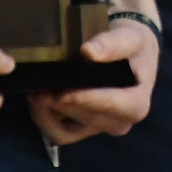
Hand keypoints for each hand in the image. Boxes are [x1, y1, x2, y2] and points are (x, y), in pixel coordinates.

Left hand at [30, 13, 158, 144]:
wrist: (131, 54)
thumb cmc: (134, 46)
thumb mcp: (130, 38)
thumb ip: (114, 43)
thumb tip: (89, 52)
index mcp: (137, 103)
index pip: (112, 106)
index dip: (86, 100)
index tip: (63, 91)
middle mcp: (120, 122)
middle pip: (85, 118)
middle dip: (61, 104)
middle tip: (38, 86)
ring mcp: (100, 129)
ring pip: (67, 132)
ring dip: (47, 114)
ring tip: (34, 92)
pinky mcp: (82, 130)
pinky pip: (57, 134)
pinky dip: (43, 120)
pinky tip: (36, 100)